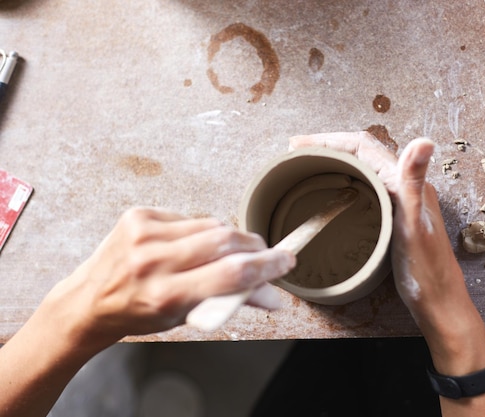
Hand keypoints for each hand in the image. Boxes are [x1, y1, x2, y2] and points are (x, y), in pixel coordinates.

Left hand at [43, 207, 294, 348]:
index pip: (233, 273)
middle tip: (262, 253)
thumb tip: (272, 295)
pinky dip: (200, 230)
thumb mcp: (187, 316)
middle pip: (226, 241)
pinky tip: (191, 244)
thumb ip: (231, 301)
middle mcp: (154, 261)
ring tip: (223, 252)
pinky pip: (189, 217)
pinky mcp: (139, 216)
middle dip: (253, 246)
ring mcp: (144, 234)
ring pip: (211, 224)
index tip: (285, 261)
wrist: (90, 300)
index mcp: (167, 295)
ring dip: (228, 238)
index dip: (267, 265)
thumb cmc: (139, 312)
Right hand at [289, 132, 484, 371]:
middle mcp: (405, 185)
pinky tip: (335, 190)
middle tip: (296, 150)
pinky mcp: (396, 213)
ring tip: (310, 164)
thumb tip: (424, 141)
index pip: (363, 146)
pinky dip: (345, 178)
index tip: (298, 144)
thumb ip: (414, 183)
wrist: (439, 302)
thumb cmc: (425, 271)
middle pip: (363, 152)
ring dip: (337, 159)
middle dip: (329, 145)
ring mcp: (400, 199)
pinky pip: (367, 185)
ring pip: (365, 167)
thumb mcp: (414, 226)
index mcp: (406, 183)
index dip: (329, 140)